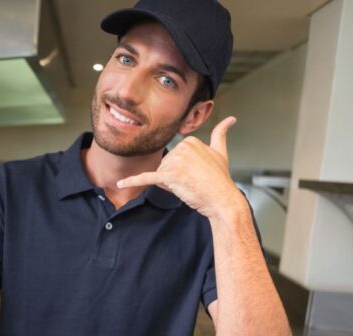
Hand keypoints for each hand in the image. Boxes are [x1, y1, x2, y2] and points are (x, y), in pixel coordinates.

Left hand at [116, 117, 244, 218]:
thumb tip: (231, 119)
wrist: (222, 199)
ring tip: (189, 186)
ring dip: (170, 184)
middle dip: (174, 178)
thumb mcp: (221, 152)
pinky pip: (147, 178)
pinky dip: (132, 182)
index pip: (171, 158)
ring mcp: (176, 161)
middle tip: (193, 182)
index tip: (196, 174)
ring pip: (160, 175)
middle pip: (164, 166)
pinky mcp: (170, 176)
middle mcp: (182, 148)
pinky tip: (121, 184)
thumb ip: (221, 134)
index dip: (180, 170)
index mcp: (190, 141)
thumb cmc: (219, 180)